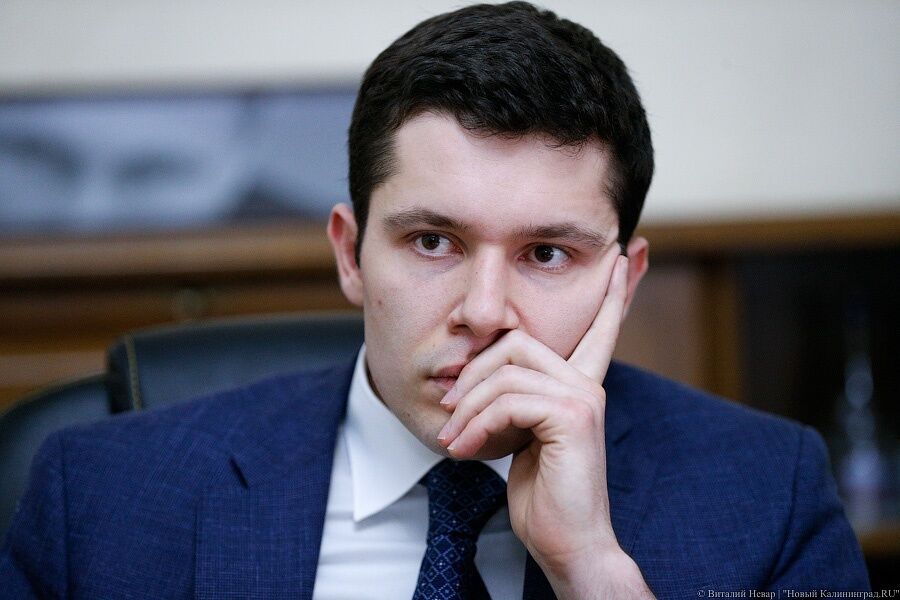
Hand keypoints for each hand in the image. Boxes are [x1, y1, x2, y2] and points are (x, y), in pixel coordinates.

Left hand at [436, 246, 653, 597]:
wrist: (566, 541)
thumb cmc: (542, 493)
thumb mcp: (520, 437)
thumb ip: (512, 401)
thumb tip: (473, 379)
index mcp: (579, 385)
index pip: (598, 327)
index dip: (610, 292)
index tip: (622, 256)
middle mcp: (586, 384)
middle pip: (515, 342)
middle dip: (472, 373)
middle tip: (450, 410)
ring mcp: (583, 397)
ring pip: (505, 371)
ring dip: (468, 407)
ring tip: (454, 439)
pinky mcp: (572, 416)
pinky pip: (508, 400)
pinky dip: (477, 425)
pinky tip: (466, 450)